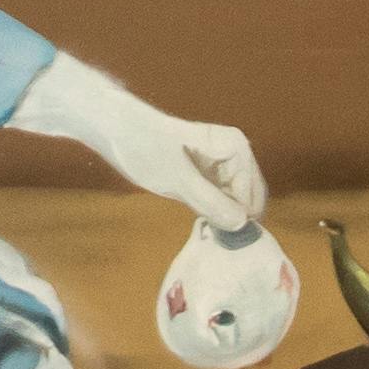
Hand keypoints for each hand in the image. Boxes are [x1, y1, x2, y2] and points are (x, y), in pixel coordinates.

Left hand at [145, 113, 265, 228]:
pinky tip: (205, 224)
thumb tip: (242, 224)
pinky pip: (221, 202)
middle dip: (237, 218)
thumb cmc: (146, 146)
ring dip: (226, 218)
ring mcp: (220, 167)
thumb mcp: (178, 177)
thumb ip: (210, 201)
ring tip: (210, 231)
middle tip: (217, 236)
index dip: (239, 216)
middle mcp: (234, 155)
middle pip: (250, 197)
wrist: (117, 131)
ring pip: (237, 202)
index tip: (221, 233)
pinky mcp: (206, 178)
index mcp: (235, 147)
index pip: (251, 192)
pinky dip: (216, 214)